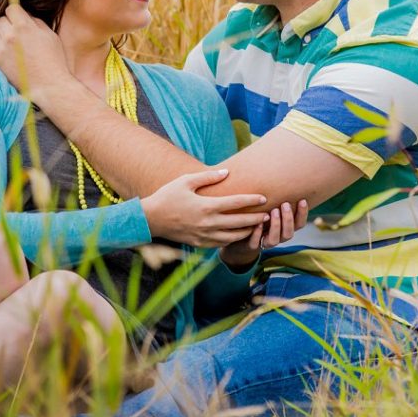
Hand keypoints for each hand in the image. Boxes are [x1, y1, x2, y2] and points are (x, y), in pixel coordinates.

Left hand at [0, 4, 68, 101]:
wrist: (49, 85)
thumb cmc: (54, 60)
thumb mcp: (50, 35)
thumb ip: (36, 22)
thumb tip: (26, 15)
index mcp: (24, 26)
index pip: (11, 9)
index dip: (16, 14)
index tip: (19, 20)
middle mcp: (10, 35)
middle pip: (1, 20)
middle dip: (9, 25)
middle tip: (17, 35)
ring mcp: (1, 49)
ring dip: (1, 37)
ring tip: (12, 46)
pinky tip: (5, 54)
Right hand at [140, 169, 267, 247]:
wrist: (151, 219)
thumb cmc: (167, 196)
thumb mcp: (185, 181)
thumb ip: (207, 177)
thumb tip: (226, 172)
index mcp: (206, 206)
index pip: (236, 203)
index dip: (252, 200)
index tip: (264, 197)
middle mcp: (208, 223)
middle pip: (239, 222)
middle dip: (255, 218)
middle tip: (267, 214)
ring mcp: (204, 236)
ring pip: (232, 237)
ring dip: (247, 232)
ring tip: (256, 226)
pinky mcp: (199, 244)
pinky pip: (221, 244)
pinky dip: (232, 240)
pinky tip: (237, 235)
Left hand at [219, 199, 308, 269]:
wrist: (239, 237)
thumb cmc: (258, 216)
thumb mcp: (268, 207)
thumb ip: (276, 198)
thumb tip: (282, 174)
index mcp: (285, 229)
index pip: (299, 224)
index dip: (302, 214)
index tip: (302, 200)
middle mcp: (277, 237)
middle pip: (289, 233)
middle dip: (288, 218)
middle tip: (285, 204)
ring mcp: (264, 243)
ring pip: (275, 240)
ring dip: (276, 225)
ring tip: (273, 211)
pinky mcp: (250, 246)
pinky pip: (255, 243)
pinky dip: (257, 233)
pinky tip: (258, 223)